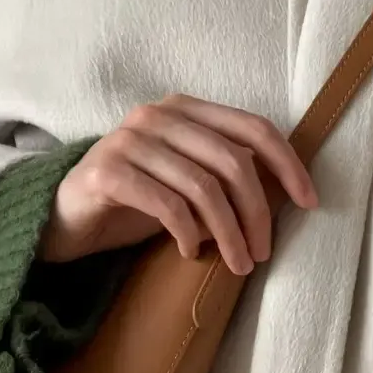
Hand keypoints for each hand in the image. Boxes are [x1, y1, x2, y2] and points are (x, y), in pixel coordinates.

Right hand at [38, 94, 318, 274]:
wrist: (63, 218)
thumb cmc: (133, 201)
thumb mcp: (187, 183)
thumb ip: (225, 174)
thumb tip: (285, 192)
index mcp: (185, 108)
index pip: (253, 127)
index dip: (288, 164)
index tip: (309, 202)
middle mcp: (158, 115)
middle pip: (232, 161)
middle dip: (257, 212)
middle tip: (262, 253)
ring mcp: (129, 139)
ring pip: (203, 186)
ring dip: (228, 232)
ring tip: (236, 263)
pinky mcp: (107, 171)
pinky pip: (165, 203)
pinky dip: (186, 232)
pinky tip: (189, 252)